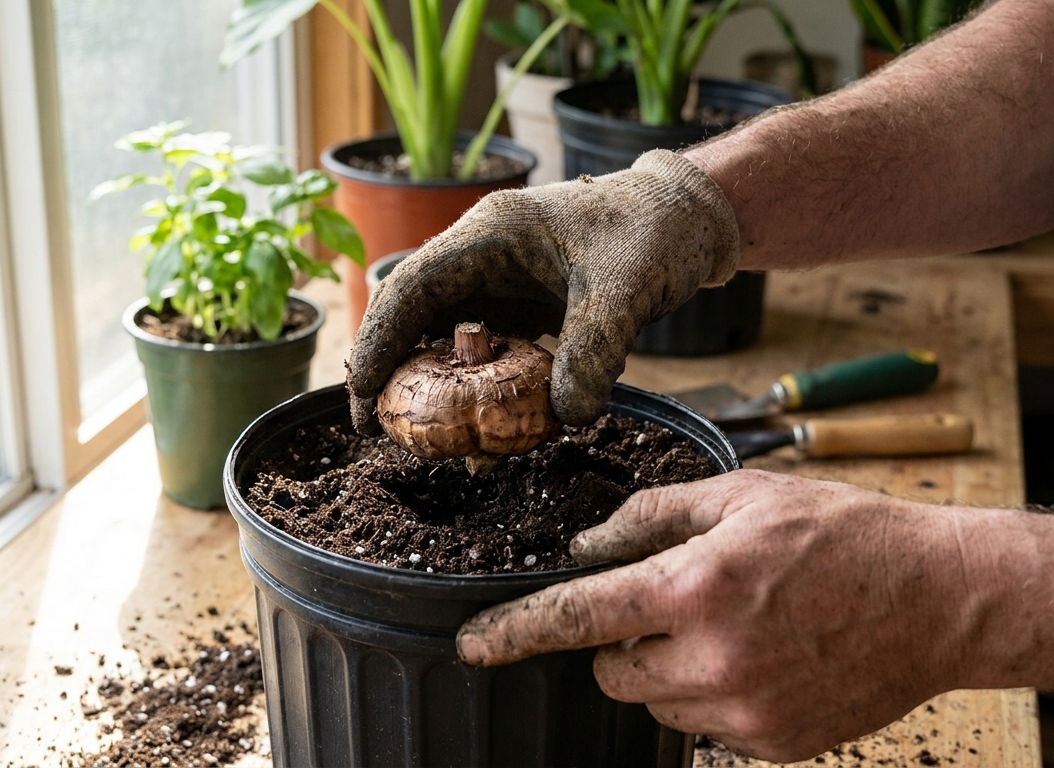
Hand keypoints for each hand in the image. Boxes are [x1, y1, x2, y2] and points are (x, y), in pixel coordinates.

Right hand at [346, 149, 739, 432]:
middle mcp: (483, 254)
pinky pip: (485, 346)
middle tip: (375, 427)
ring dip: (429, 379)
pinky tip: (475, 421)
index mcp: (491, 234)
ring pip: (444, 331)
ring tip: (418, 433)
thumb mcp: (626, 292)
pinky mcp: (524, 302)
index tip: (363, 393)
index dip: (380, 340)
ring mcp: (501, 278)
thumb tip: (566, 419)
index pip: (413, 287)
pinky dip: (474, 383)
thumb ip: (592, 352)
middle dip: (389, 367)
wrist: (690, 218)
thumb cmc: (655, 232)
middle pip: (414, 311)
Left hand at [454, 469, 976, 762]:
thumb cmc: (842, 535)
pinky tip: (764, 657)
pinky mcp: (774, 746)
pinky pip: (706, 728)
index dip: (514, 633)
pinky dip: (714, 696)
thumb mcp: (741, 496)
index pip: (578, 618)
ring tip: (735, 625)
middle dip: (621, 640)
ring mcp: (745, 712)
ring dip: (668, 669)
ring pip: (655, 703)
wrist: (940, 599)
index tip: (472, 647)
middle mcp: (713, 661)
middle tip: (677, 602)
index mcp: (697, 588)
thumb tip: (588, 549)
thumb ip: (650, 519)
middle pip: (610, 671)